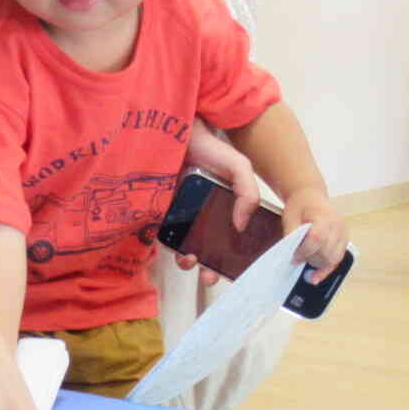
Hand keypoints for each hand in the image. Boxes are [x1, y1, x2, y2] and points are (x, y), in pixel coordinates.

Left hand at [177, 125, 260, 287]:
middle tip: (209, 276)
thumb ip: (248, 194)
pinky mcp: (160, 212)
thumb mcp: (238, 167)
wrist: (178, 133)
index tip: (234, 270)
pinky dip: (168, 247)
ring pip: (186, 246)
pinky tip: (174, 248)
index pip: (232, 240)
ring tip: (190, 260)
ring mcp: (181, 215)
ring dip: (188, 261)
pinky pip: (163, 234)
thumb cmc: (210, 149)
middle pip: (209, 249)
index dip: (235, 258)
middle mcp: (204, 215)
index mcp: (226, 208)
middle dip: (210, 268)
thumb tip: (240, 225)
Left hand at [289, 199, 348, 279]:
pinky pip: (337, 260)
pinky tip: (316, 277)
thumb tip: (290, 254)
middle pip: (327, 251)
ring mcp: (344, 233)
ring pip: (333, 259)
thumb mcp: (290, 216)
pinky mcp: (344, 241)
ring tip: (306, 261)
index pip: (317, 238)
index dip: (304, 251)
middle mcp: (338, 225)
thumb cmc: (300, 205)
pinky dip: (326, 269)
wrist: (311, 197)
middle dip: (310, 259)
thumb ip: (291, 234)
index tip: (293, 257)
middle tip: (297, 259)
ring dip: (318, 265)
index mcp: (324, 216)